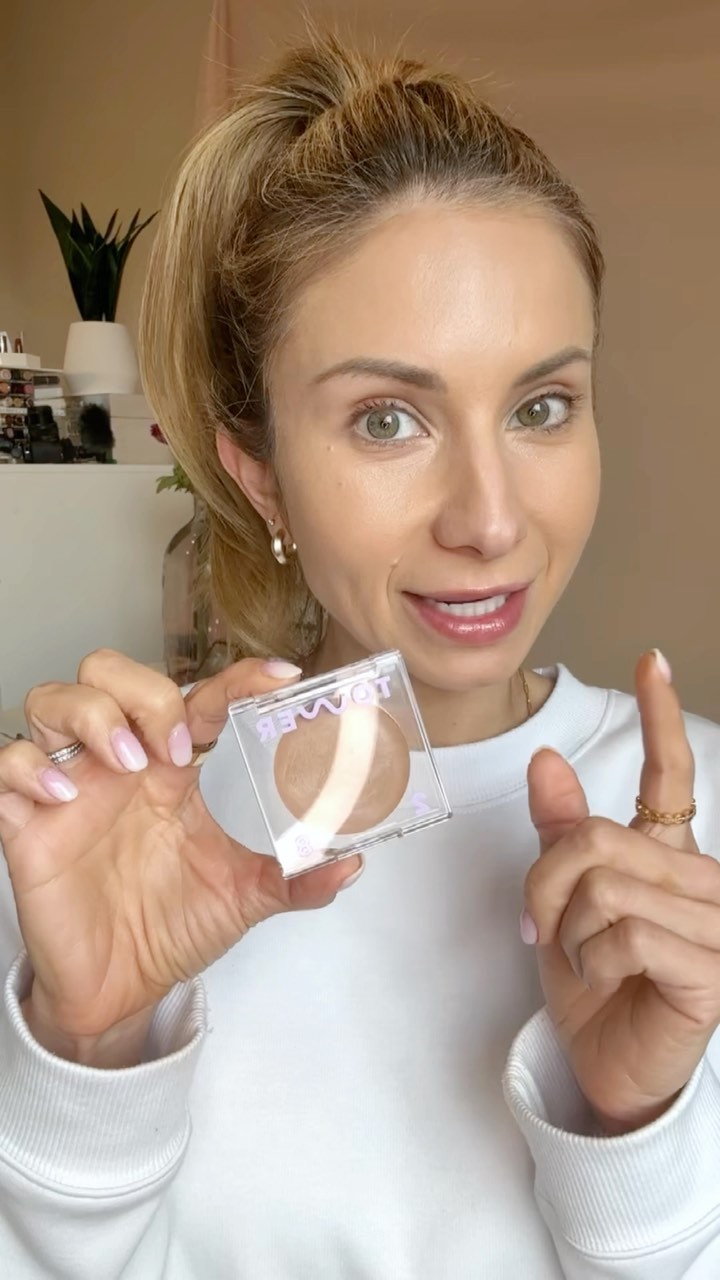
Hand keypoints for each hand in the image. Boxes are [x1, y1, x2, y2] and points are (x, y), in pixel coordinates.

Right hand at [0, 651, 361, 1064]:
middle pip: (113, 673)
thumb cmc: (177, 924)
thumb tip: (350, 862)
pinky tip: (62, 798)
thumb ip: (298, 878)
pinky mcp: (28, 823)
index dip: (239, 678)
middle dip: (145, 691)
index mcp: (178, 768)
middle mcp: (123, 763)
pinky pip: (5, 766)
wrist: (120, 989)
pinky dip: (29, 768)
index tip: (282, 677)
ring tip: (127, 764)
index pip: (203, 697)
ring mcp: (73, 786)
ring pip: (56, 699)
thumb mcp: (246, 897)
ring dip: (92, 716)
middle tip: (175, 746)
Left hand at [523, 651, 718, 1133]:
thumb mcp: (564, 904)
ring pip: (607, 882)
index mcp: (668, 855)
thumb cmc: (594, 985)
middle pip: (598, 838)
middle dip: (544, 883)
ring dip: (567, 927)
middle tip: (539, 925)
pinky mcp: (710, 969)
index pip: (670, 774)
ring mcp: (713, 924)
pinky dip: (591, 958)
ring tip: (577, 957)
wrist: (612, 1070)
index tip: (652, 657)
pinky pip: (625, 933)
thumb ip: (561, 835)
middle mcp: (700, 879)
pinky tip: (602, 978)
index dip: (661, 716)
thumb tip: (546, 759)